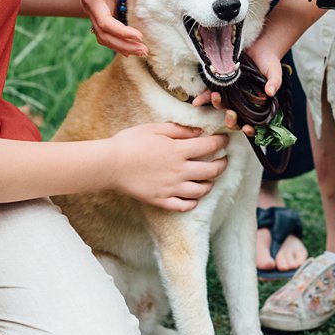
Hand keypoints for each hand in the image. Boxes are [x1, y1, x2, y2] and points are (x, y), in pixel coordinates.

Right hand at [74, 0, 146, 55]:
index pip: (105, 23)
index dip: (121, 33)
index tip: (139, 36)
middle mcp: (90, 7)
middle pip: (105, 35)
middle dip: (124, 45)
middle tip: (145, 51)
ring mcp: (96, 9)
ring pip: (105, 35)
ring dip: (122, 45)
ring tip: (142, 51)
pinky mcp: (103, 7)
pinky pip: (109, 29)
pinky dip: (119, 39)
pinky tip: (133, 44)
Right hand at [110, 123, 229, 210]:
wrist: (109, 164)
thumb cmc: (130, 142)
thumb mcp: (155, 129)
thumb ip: (179, 130)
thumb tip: (199, 132)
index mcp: (178, 151)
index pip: (209, 146)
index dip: (221, 142)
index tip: (225, 140)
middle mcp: (179, 171)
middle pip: (211, 171)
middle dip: (222, 164)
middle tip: (223, 160)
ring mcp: (171, 188)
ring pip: (201, 190)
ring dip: (210, 184)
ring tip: (210, 179)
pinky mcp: (161, 200)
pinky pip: (184, 205)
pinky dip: (193, 202)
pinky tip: (194, 196)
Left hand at [188, 41, 284, 136]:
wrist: (259, 46)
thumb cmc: (270, 62)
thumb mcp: (275, 72)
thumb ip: (275, 82)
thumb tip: (270, 92)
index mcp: (257, 105)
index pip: (254, 123)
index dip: (250, 129)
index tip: (247, 128)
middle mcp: (243, 103)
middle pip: (235, 119)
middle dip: (231, 121)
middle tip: (231, 114)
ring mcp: (231, 95)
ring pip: (222, 107)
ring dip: (218, 105)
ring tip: (215, 97)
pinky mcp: (222, 85)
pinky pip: (210, 94)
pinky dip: (203, 98)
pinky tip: (197, 101)